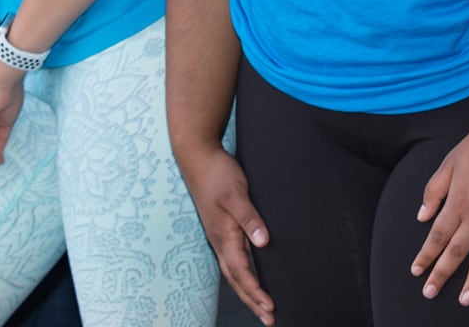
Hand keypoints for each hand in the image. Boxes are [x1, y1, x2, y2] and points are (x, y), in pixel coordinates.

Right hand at [175, 144, 275, 325]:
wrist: (198, 158)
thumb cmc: (217, 174)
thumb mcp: (236, 193)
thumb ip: (249, 217)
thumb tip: (263, 242)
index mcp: (224, 237)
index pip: (242, 272)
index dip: (256, 291)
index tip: (270, 307)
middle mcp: (220, 241)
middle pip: (237, 280)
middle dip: (252, 301)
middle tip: (269, 320)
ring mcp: (220, 236)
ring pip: (234, 272)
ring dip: (248, 290)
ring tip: (262, 307)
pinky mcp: (222, 228)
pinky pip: (234, 259)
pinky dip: (243, 274)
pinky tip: (251, 276)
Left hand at [411, 117, 468, 306]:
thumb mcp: (448, 163)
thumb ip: (433, 191)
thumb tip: (421, 217)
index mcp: (458, 200)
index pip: (437, 236)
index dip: (426, 255)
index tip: (416, 272)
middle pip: (458, 251)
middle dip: (443, 274)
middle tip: (431, 293)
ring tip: (466, 299)